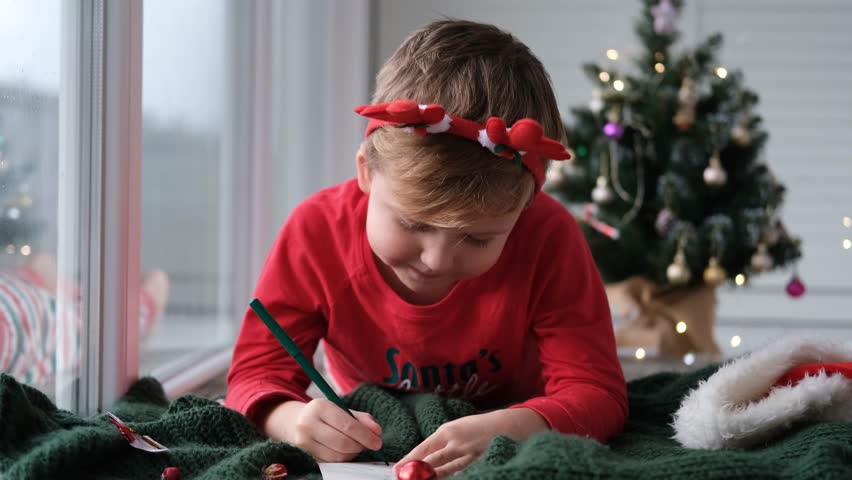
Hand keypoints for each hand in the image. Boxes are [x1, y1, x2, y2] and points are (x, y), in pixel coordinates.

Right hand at [262, 399, 382, 461]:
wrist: (294, 422)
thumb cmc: (324, 414)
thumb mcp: (341, 409)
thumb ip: (361, 418)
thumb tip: (377, 432)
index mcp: (320, 407)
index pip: (347, 425)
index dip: (366, 436)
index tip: (378, 442)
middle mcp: (308, 424)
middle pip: (343, 443)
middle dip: (360, 446)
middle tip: (369, 444)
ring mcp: (304, 442)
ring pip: (337, 456)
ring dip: (353, 454)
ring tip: (356, 446)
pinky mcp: (305, 455)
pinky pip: (331, 462)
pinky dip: (343, 458)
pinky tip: (344, 450)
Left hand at [393, 408, 547, 477]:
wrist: (509, 426)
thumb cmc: (480, 427)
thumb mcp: (458, 429)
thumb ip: (442, 443)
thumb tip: (423, 458)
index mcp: (448, 431)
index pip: (423, 448)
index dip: (409, 459)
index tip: (397, 469)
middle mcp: (456, 442)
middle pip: (431, 461)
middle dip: (416, 471)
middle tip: (402, 478)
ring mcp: (468, 455)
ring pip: (445, 471)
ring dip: (431, 477)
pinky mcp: (479, 463)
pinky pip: (462, 473)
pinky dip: (451, 477)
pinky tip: (440, 479)